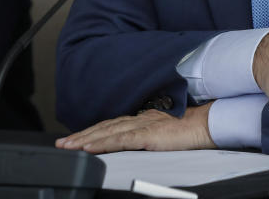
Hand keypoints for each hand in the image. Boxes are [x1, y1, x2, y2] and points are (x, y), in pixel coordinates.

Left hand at [55, 102, 214, 153]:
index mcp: (141, 120)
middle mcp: (137, 120)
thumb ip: (146, 138)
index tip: (75, 138)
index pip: (110, 126)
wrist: (206, 124)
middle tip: (62, 143)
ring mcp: (141, 125)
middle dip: (80, 135)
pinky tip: (90, 147)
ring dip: (85, 139)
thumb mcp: (162, 134)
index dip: (91, 131)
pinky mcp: (147, 135)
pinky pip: (120, 140)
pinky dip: (103, 143)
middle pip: (103, 127)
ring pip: (107, 132)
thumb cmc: (188, 131)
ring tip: (69, 146)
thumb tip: (133, 147)